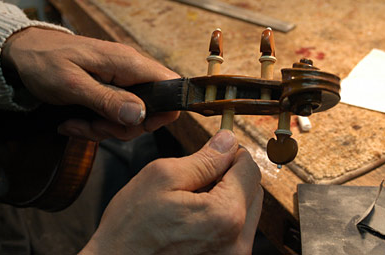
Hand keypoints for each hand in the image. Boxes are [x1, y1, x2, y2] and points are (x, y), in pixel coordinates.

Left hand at [1, 27, 179, 140]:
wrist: (26, 52)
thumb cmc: (45, 61)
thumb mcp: (73, 85)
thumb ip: (108, 100)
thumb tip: (141, 114)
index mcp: (128, 64)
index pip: (170, 86)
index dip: (163, 112)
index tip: (134, 126)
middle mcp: (131, 72)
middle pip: (151, 110)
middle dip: (123, 128)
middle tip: (94, 127)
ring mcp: (122, 82)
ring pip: (132, 118)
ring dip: (105, 129)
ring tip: (77, 124)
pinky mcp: (112, 90)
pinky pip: (116, 115)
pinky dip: (97, 125)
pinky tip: (75, 122)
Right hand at [81, 130, 262, 254]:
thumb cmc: (131, 229)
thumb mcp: (162, 178)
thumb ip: (204, 158)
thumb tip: (228, 141)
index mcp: (225, 215)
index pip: (249, 169)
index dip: (232, 153)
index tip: (217, 150)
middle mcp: (237, 242)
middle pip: (253, 190)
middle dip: (231, 175)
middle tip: (200, 174)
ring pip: (246, 211)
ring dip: (227, 196)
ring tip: (194, 199)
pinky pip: (235, 231)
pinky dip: (221, 217)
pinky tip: (195, 218)